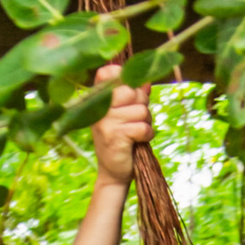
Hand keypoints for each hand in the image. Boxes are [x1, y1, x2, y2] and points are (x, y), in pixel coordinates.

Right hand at [88, 65, 152, 191]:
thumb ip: (134, 96)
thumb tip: (146, 81)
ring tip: (135, 132)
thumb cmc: (122, 138)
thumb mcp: (125, 113)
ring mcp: (104, 121)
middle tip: (135, 119)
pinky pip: (143, 127)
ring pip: (141, 110)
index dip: (125, 78)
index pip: (108, 72)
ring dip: (145, 122)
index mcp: (97, 98)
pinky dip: (146, 135)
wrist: (113, 171)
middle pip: (131, 90)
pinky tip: (137, 141)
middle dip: (142, 104)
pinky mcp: (114, 136)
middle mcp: (97, 107)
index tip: (128, 95)